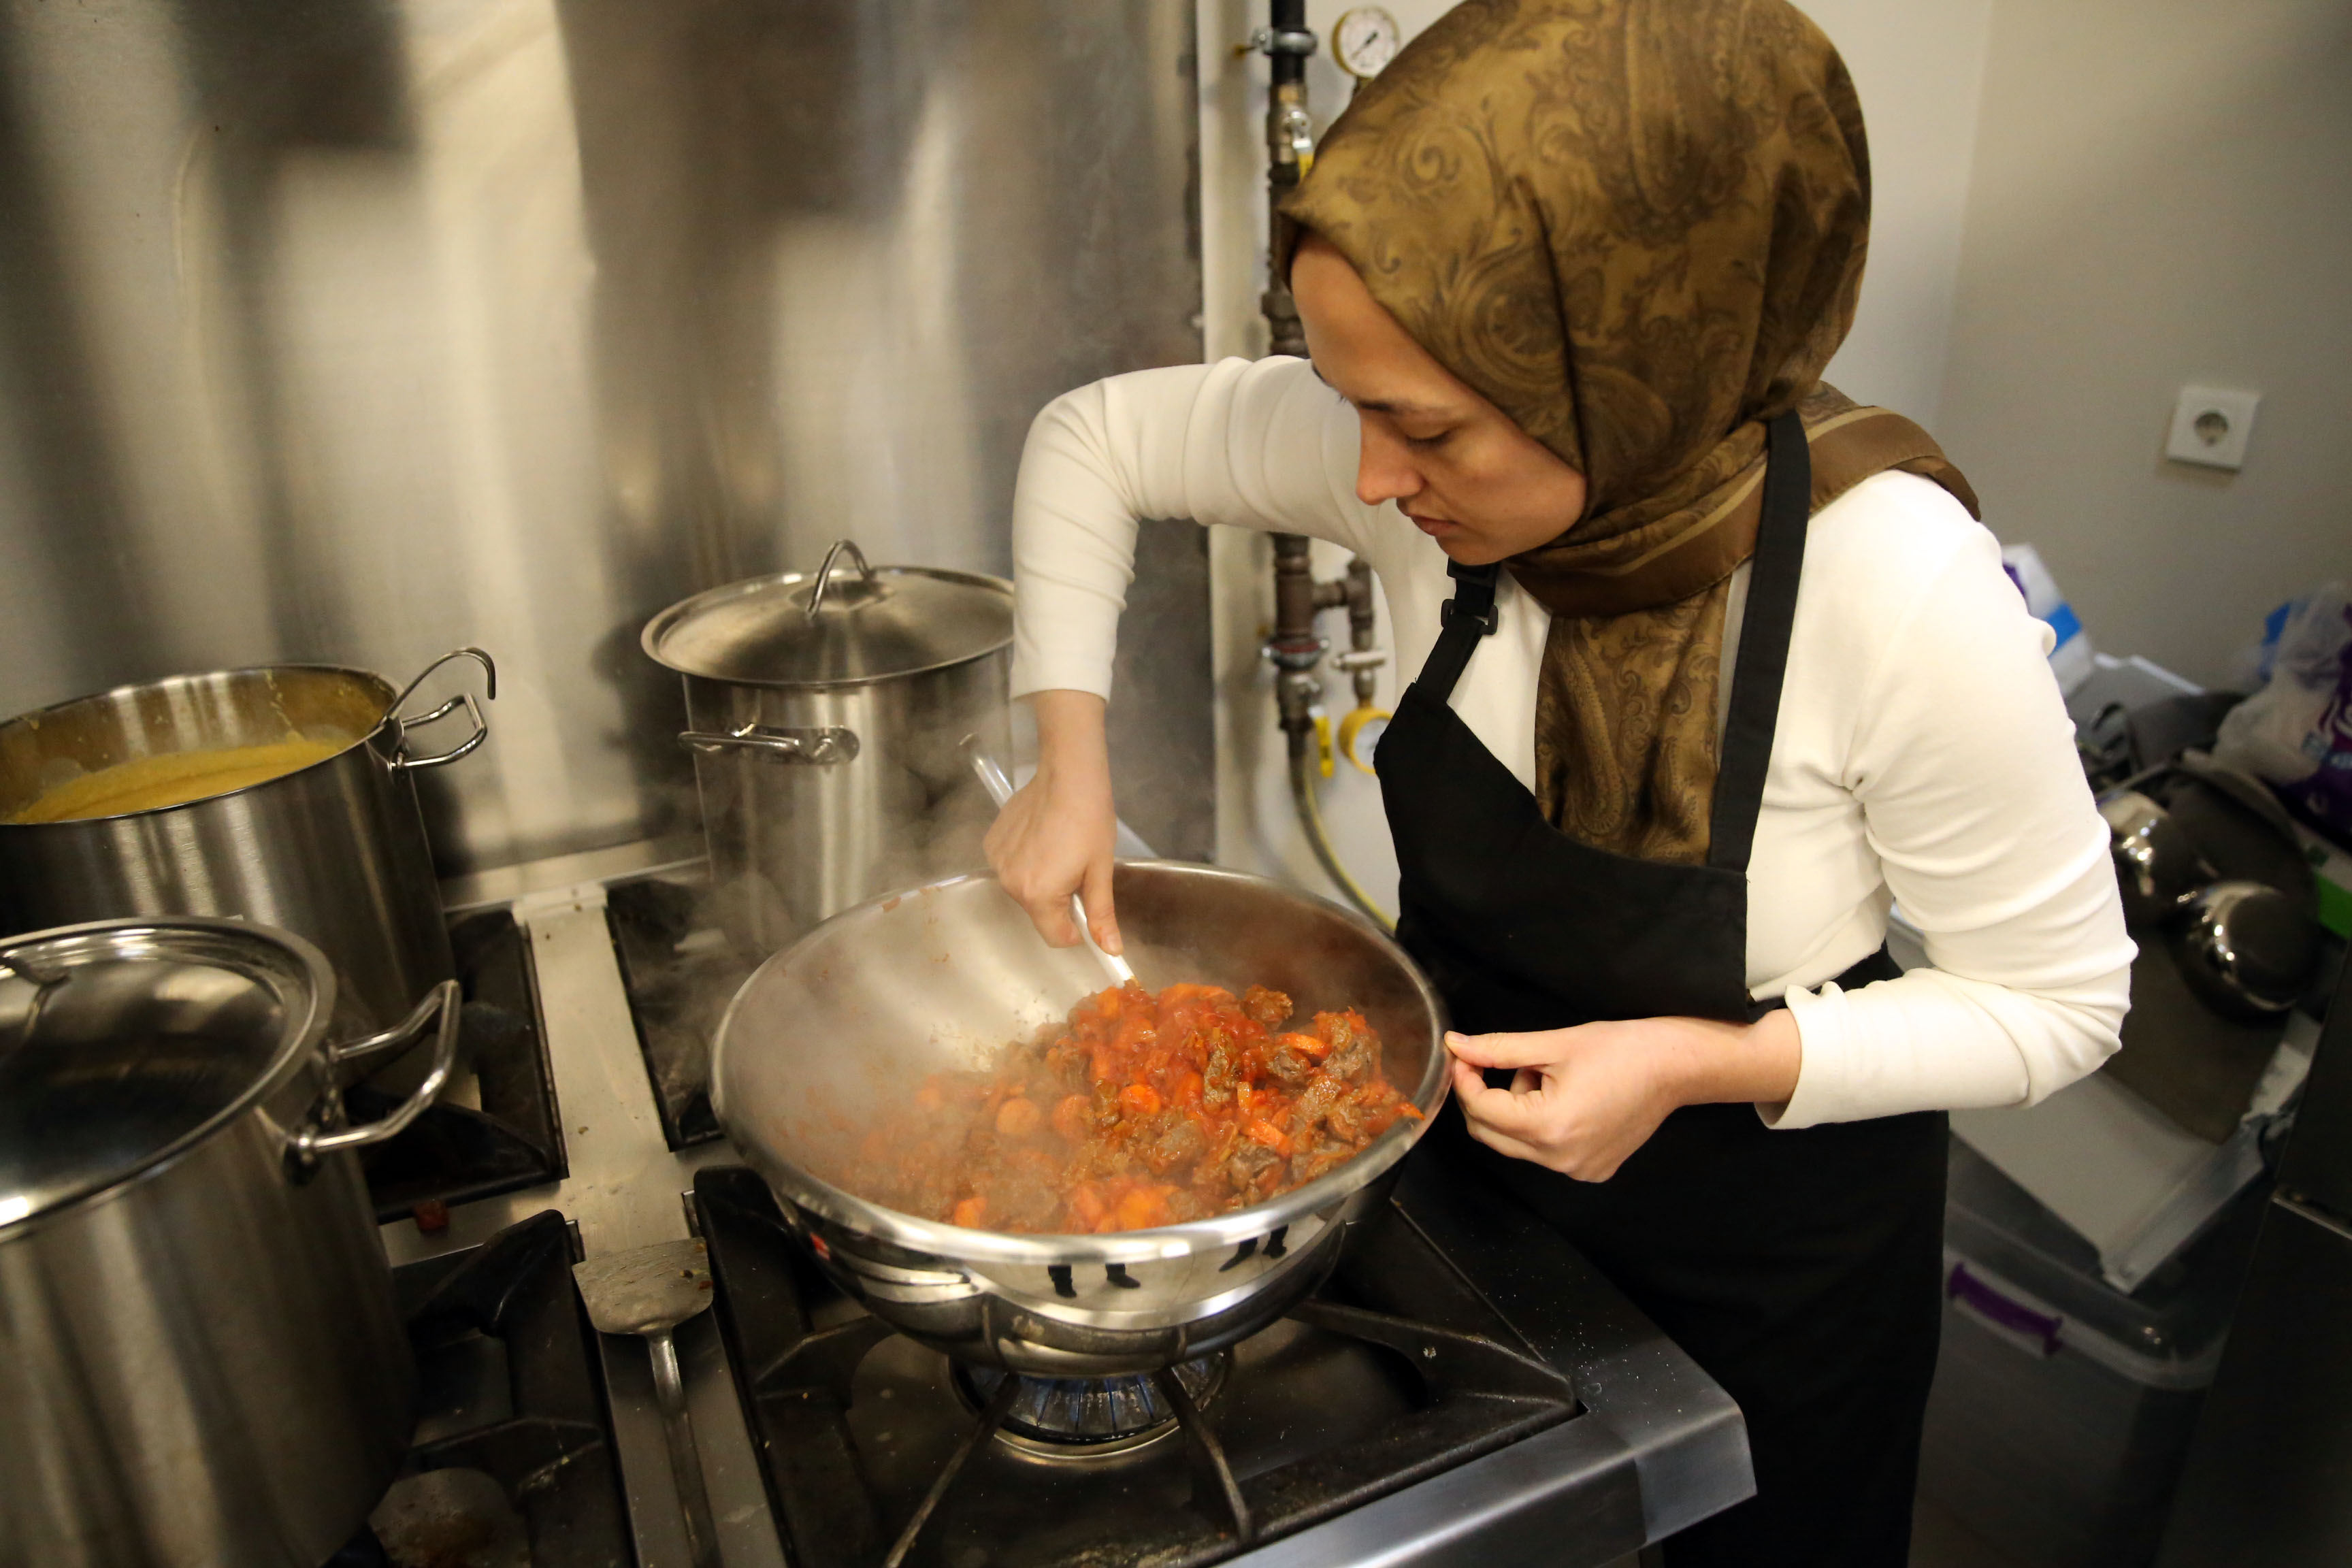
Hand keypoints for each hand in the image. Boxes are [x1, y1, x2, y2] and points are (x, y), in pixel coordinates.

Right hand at [985, 690, 1121, 952]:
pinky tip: (1041, 837)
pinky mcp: (990, 843)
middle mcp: (1010, 884)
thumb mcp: (1101, 870)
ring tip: (1059, 848)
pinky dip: (1026, 860)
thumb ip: (1101, 914)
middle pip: (1039, 912)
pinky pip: (1011, 867)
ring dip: (1042, 880)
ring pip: (1025, 889)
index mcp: (1039, 895)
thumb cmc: (1090, 820)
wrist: (1067, 773)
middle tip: (1077, 867)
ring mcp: (997, 862)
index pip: (1056, 936)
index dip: (1076, 928)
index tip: (1087, 907)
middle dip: (1060, 900)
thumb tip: (1112, 952)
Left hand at [1445, 1011, 1801, 1180]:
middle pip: (1491, 1134)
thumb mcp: (1554, 1043)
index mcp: (1549, 1128)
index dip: (1465, 1079)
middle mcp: (1561, 1159)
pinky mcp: (1592, 1170)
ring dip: (1517, 1108)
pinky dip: (1541, 1124)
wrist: (1677, 1066)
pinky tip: (1567, 1096)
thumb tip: (1456, 1046)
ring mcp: (1578, 1170)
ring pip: (1516, 1143)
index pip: (1480, 1110)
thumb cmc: (1623, 1049)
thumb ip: (1498, 1049)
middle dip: (1486, 1096)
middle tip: (1500, 1061)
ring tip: (1550, 1074)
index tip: (1464, 1055)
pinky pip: (1545, 1151)